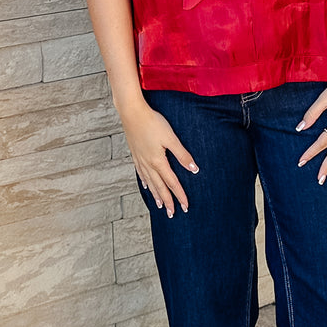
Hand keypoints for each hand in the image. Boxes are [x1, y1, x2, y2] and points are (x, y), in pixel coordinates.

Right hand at [120, 100, 197, 217]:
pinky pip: (141, 173)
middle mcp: (148, 164)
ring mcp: (140, 160)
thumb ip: (182, 155)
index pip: (172, 183)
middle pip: (160, 187)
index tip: (186, 207)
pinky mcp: (135, 154)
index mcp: (158, 161)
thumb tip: (194, 170)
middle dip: (167, 201)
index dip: (180, 195)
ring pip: (150, 182)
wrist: (131, 112)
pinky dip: (146, 182)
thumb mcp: (171, 138)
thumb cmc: (153, 122)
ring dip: (156, 195)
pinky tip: (147, 186)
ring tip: (159, 205)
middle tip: (172, 214)